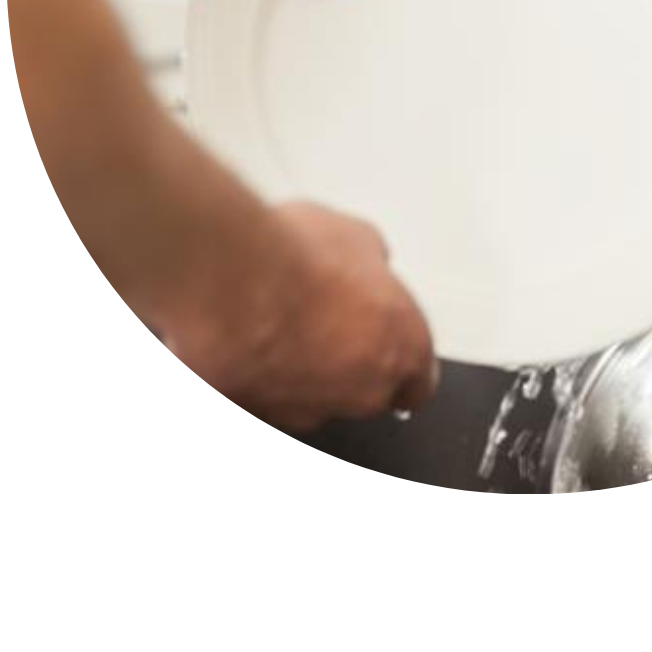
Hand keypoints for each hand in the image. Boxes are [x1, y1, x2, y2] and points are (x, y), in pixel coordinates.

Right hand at [166, 202, 437, 430]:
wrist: (232, 282)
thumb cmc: (297, 261)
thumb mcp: (358, 236)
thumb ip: (373, 264)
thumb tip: (366, 262)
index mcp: (403, 350)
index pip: (418, 382)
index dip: (397, 359)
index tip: (383, 341)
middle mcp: (362, 393)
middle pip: (366, 391)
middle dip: (347, 361)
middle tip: (323, 319)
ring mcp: (307, 411)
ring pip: (311, 399)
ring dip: (300, 370)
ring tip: (276, 322)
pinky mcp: (256, 415)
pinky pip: (262, 399)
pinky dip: (255, 377)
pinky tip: (243, 339)